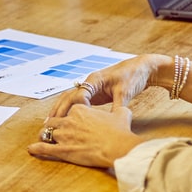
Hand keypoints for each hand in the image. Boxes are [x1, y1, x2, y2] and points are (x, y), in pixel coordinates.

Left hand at [27, 105, 142, 167]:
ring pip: (47, 133)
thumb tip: (122, 109)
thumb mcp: (122, 113)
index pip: (67, 111)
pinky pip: (45, 148)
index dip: (67, 117)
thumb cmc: (120, 131)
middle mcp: (69, 120)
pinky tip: (31, 150)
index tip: (68, 122)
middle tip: (51, 131)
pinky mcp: (63, 150)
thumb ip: (119, 109)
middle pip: (53, 121)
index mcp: (80, 109)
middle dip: (52, 126)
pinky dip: (36, 149)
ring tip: (43, 139)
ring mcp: (64, 135)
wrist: (119, 146)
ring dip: (44, 136)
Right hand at [47, 53, 165, 117]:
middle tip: (49, 123)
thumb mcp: (126, 92)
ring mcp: (91, 88)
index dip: (72, 108)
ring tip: (50, 122)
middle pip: (68, 96)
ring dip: (60, 110)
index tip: (68, 120)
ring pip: (71, 99)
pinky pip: (79, 102)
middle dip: (58, 109)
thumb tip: (111, 122)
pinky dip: (70, 110)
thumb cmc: (133, 76)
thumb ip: (117, 106)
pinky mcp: (96, 94)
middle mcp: (89, 83)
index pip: (78, 95)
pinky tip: (65, 119)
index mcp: (95, 79)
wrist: (142, 68)